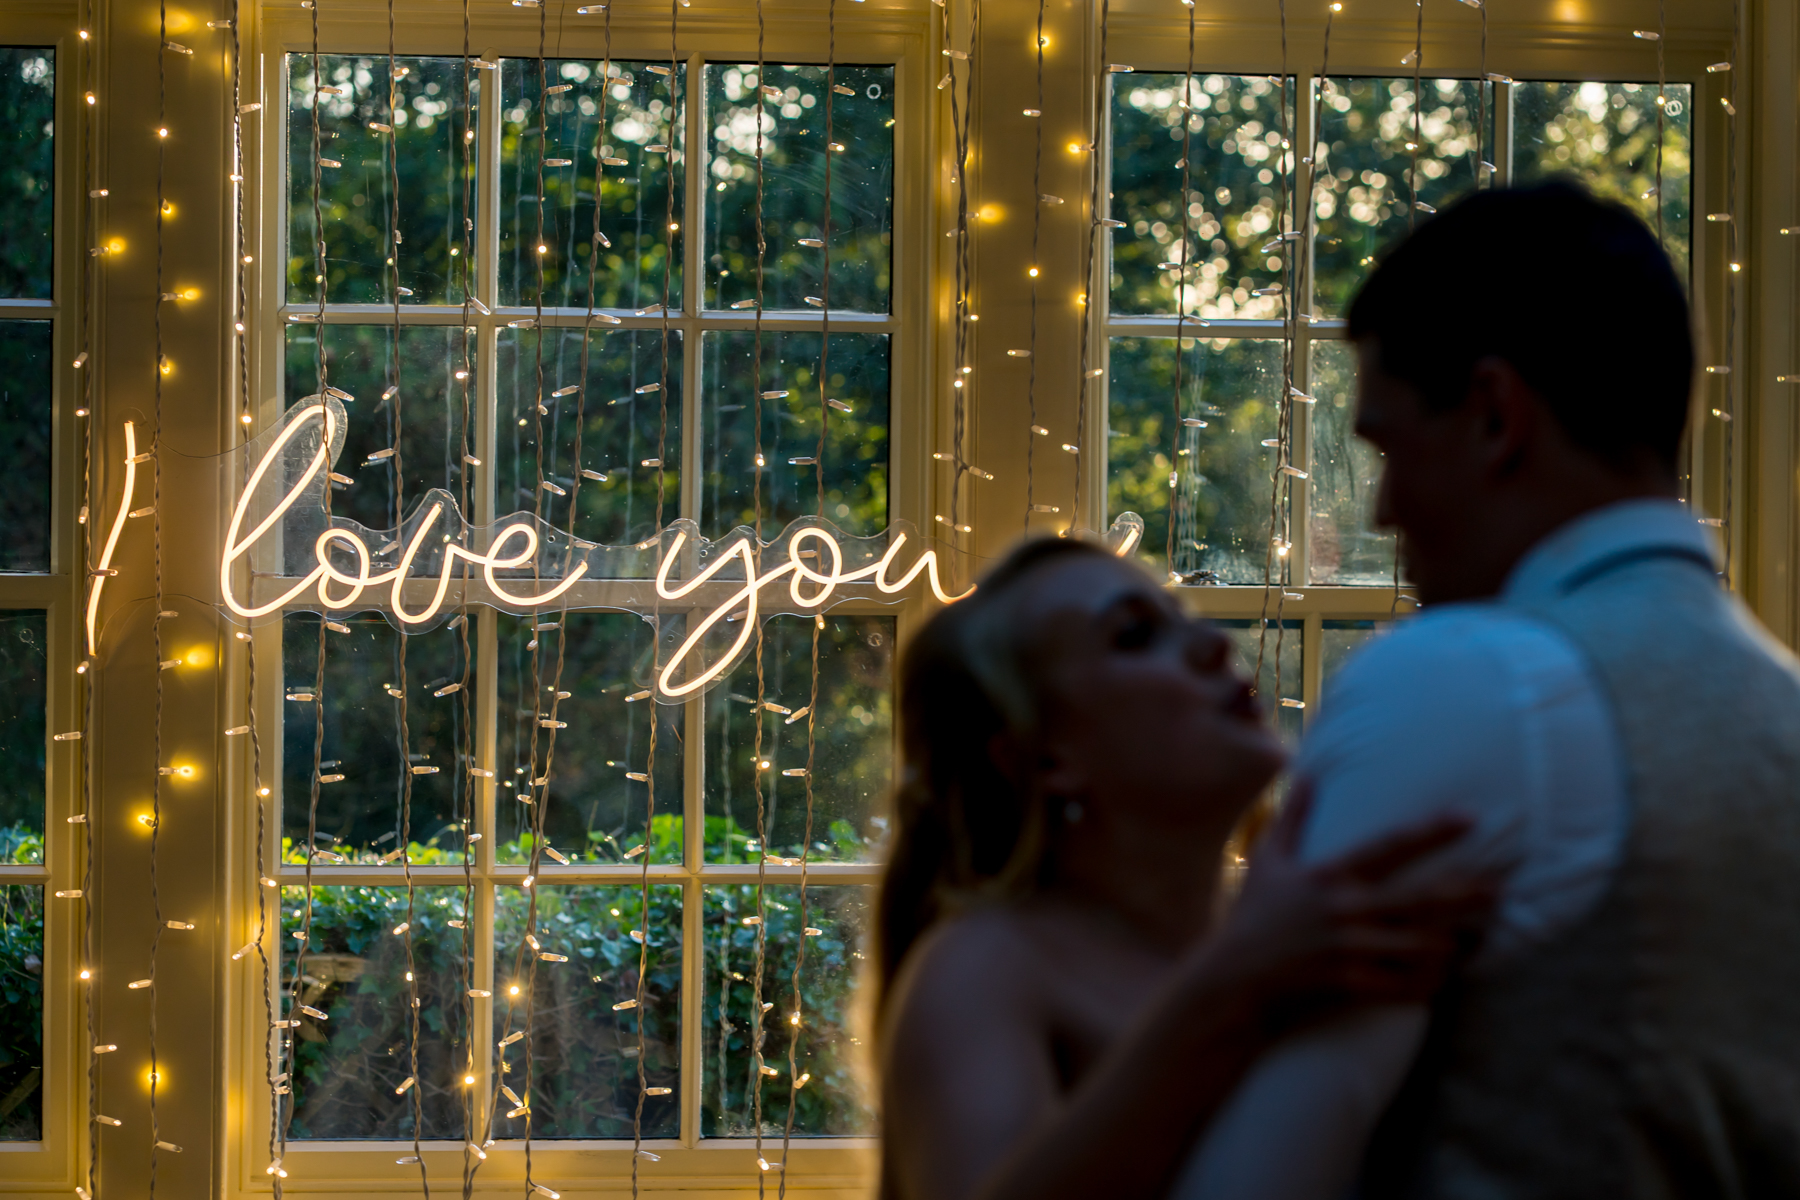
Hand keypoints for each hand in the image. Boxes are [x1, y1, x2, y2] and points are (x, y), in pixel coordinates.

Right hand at [1208, 781, 1497, 1024]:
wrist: (1233, 977)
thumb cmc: (1252, 916)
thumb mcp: (1267, 860)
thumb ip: (1292, 818)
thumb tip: (1304, 774)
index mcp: (1330, 875)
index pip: (1390, 845)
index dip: (1432, 831)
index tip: (1470, 817)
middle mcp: (1345, 910)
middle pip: (1419, 900)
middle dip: (1465, 894)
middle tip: (1501, 888)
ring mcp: (1349, 949)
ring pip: (1419, 947)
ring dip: (1454, 944)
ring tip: (1480, 938)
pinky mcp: (1349, 983)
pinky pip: (1402, 986)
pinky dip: (1429, 983)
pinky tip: (1447, 977)